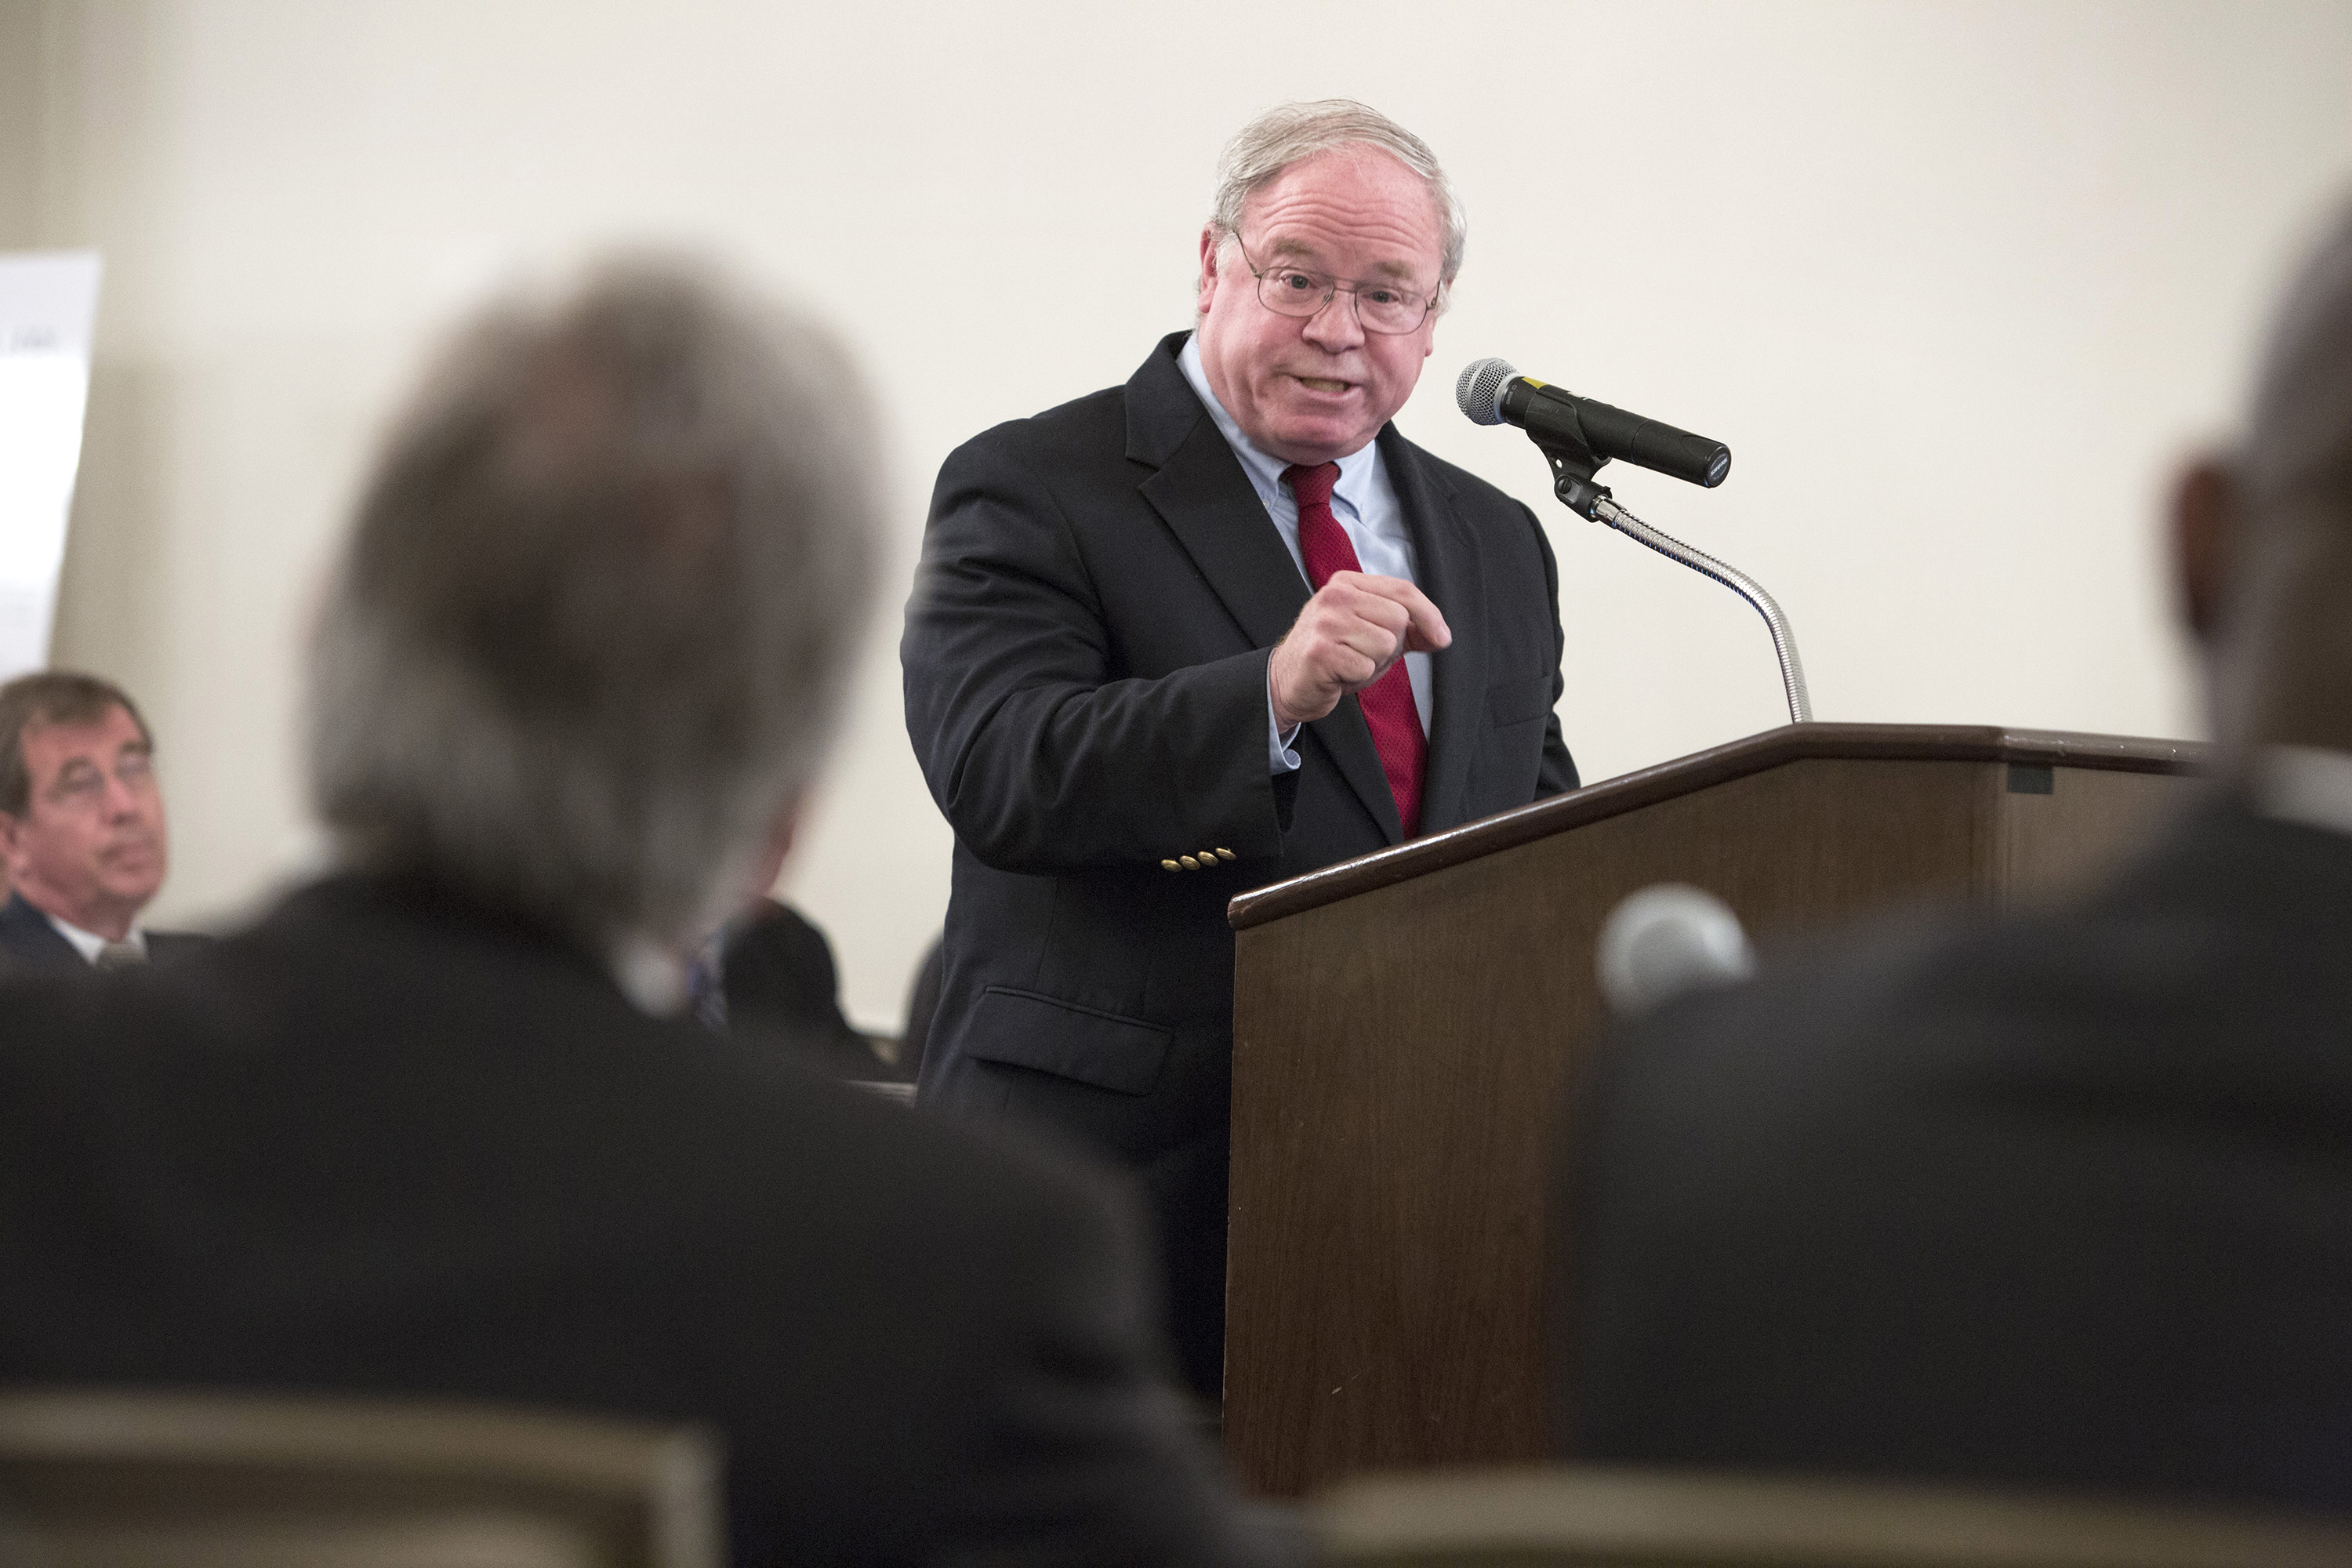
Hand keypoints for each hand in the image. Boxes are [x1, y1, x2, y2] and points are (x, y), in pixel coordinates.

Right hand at [1269, 571, 1451, 729]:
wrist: (1288, 681)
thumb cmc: (1334, 657)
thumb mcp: (1372, 635)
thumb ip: (1407, 630)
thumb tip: (1441, 635)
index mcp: (1348, 583)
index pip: (1403, 590)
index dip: (1429, 615)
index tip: (1441, 637)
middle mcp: (1334, 595)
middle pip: (1398, 618)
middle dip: (1391, 645)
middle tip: (1363, 652)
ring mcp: (1325, 621)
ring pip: (1386, 644)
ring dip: (1374, 662)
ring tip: (1349, 662)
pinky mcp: (1319, 650)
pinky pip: (1366, 667)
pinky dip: (1358, 677)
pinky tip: (1338, 673)